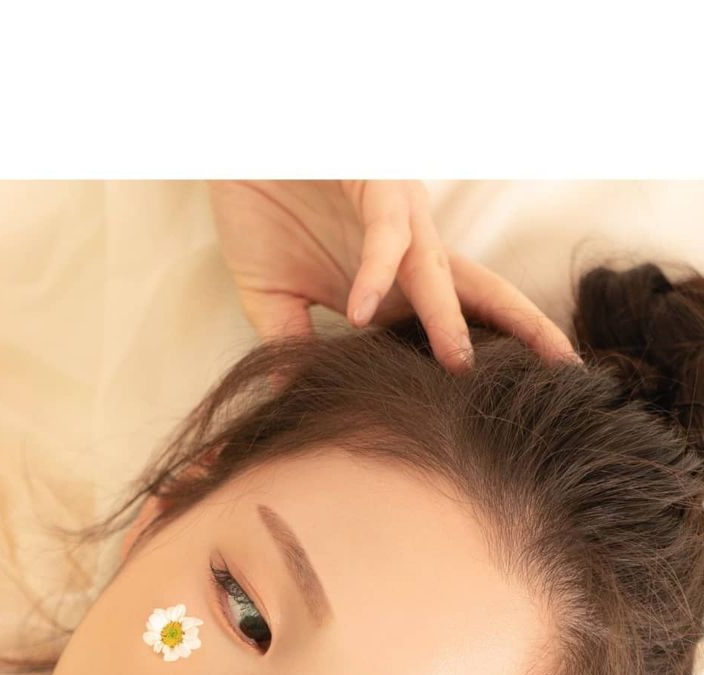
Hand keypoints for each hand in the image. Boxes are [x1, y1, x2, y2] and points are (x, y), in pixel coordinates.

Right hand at [208, 180, 579, 375]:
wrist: (237, 149)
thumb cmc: (261, 211)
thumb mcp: (272, 296)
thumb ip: (289, 340)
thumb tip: (290, 393)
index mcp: (393, 281)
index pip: (453, 322)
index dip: (485, 355)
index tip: (514, 398)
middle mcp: (410, 250)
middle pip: (478, 293)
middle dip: (521, 331)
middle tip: (563, 372)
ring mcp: (397, 216)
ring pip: (435, 269)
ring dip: (447, 316)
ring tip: (458, 364)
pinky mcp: (375, 185)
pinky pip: (383, 235)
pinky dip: (374, 273)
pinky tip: (360, 311)